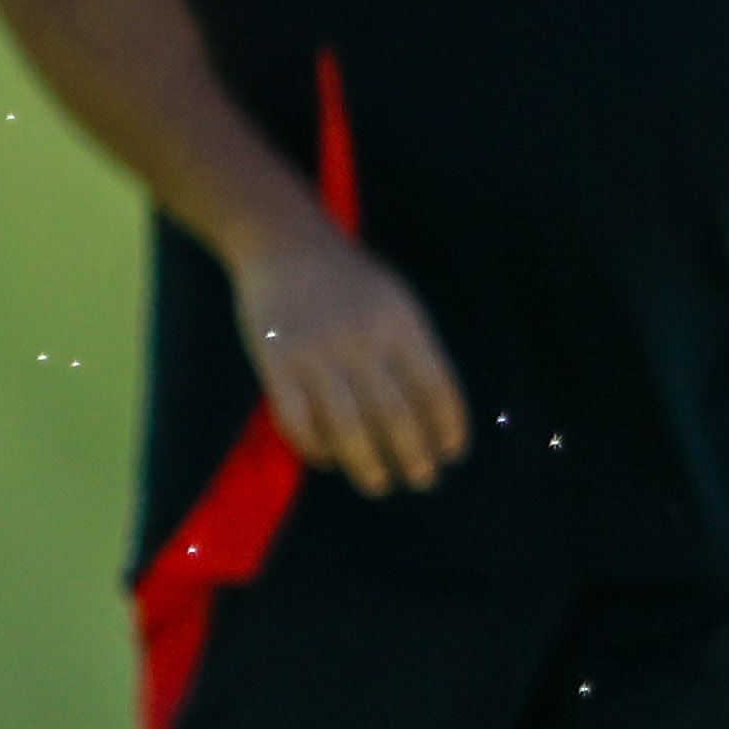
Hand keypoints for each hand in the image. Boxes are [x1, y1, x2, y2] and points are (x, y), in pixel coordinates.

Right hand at [226, 213, 468, 492]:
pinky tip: (326, 459)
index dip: (448, 426)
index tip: (452, 453)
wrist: (284, 245)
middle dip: (413, 456)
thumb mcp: (396, 300)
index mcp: (400, 325)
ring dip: (367, 464)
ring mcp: (317, 356)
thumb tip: (433, 413)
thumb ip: (415, 348)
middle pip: (396, 415)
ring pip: (348, 427)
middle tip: (421, 480)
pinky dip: (314, 447)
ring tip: (378, 483)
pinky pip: (297, 421)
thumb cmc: (348, 278)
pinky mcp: (276, 366)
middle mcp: (362, 343)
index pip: (435, 387)